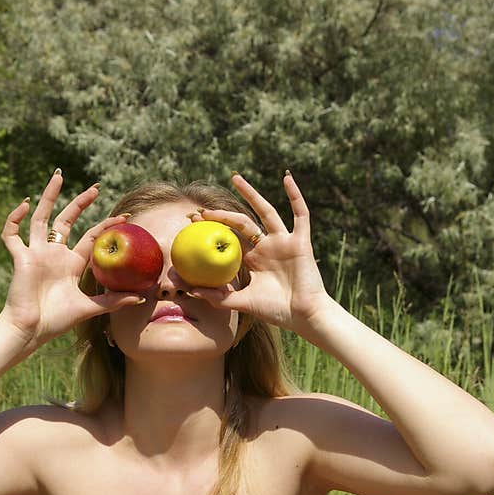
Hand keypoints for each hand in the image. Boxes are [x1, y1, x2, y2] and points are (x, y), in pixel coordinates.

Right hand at [0, 170, 144, 346]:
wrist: (31, 330)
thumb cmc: (57, 321)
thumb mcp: (89, 308)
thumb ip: (113, 301)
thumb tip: (141, 298)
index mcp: (71, 263)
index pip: (90, 237)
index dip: (105, 226)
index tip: (123, 217)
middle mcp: (54, 254)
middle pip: (66, 220)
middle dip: (80, 202)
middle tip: (95, 187)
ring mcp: (36, 253)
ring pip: (40, 218)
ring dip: (48, 197)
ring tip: (58, 176)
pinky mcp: (20, 257)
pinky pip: (12, 234)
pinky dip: (15, 218)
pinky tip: (24, 205)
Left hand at [187, 172, 331, 333]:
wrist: (304, 316)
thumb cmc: (276, 311)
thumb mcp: (243, 303)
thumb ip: (219, 297)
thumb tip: (190, 290)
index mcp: (254, 259)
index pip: (230, 238)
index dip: (213, 229)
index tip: (193, 221)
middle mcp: (267, 247)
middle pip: (242, 222)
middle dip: (222, 215)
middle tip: (202, 209)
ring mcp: (284, 242)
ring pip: (266, 211)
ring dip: (251, 194)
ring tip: (235, 178)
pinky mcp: (300, 241)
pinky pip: (300, 214)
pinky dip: (295, 195)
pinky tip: (287, 178)